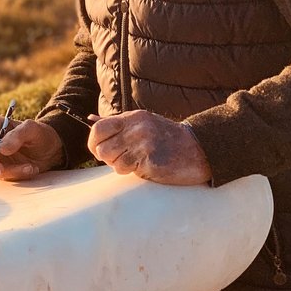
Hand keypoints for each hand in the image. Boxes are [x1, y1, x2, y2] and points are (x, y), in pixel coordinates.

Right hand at [0, 117, 63, 180]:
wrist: (50, 150)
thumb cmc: (40, 134)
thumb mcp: (33, 130)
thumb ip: (18, 135)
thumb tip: (0, 148)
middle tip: (3, 170)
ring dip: (8, 171)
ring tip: (30, 167)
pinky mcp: (1, 168)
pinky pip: (1, 176)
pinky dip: (15, 175)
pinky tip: (30, 169)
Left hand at [88, 110, 211, 185]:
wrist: (200, 149)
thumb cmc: (167, 137)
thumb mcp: (143, 122)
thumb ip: (117, 122)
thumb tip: (91, 119)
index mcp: (132, 118)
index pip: (98, 129)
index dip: (94, 143)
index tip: (100, 150)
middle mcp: (136, 129)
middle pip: (102, 149)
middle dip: (108, 158)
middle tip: (122, 159)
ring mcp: (144, 145)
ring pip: (113, 163)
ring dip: (121, 167)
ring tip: (136, 163)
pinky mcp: (152, 161)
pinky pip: (128, 171)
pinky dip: (134, 172)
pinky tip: (147, 167)